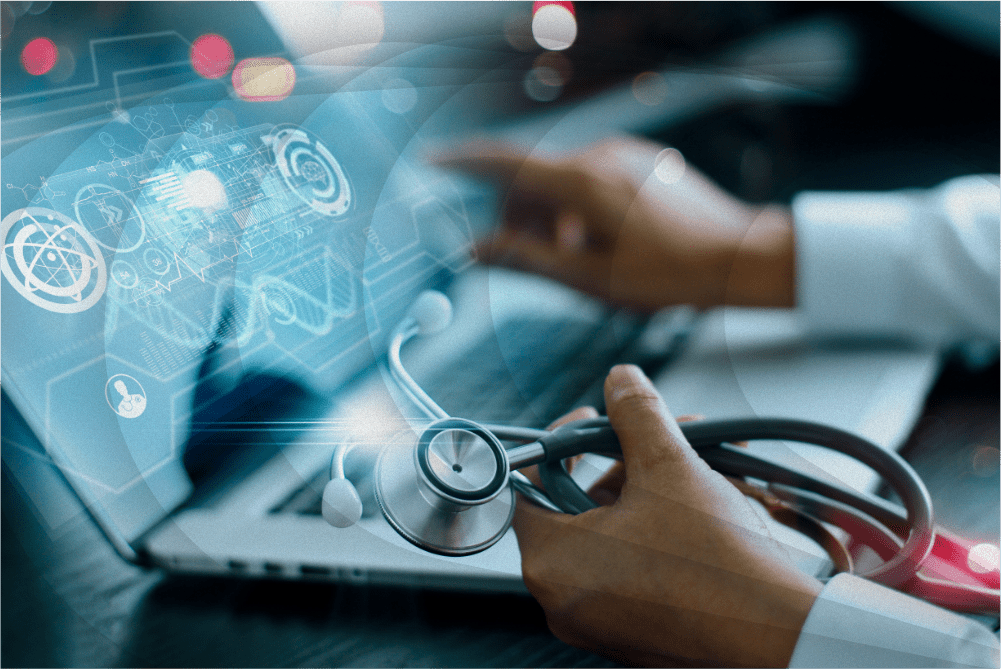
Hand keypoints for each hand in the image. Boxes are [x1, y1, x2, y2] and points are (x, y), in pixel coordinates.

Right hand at [436, 137, 794, 311]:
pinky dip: (579, 204)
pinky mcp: (643, 160)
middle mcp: (600, 155)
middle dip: (519, 213)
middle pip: (534, 176)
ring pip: (563, 178)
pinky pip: (592, 175)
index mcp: (583, 182)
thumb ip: (527, 259)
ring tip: (573, 257)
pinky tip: (599, 239)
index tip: (435, 161)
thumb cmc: (669, 274)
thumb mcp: (589, 279)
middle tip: (526, 255)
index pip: (507, 163)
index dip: (464, 162)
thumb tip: (477, 250)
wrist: (739, 256)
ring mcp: (624, 153)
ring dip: (551, 214)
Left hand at [513, 365, 821, 666]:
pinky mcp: (637, 632)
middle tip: (659, 439)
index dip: (561, 444)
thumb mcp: (670, 467)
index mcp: (551, 563)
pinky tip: (707, 504)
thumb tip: (620, 380)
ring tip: (701, 465)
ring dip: (651, 490)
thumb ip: (636, 414)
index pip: (528, 486)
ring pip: (612, 534)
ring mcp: (600, 622)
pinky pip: (634, 566)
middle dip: (624, 462)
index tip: (593, 422)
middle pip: (576, 508)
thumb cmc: (717, 564)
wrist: (778, 638)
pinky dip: (660, 529)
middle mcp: (564, 601)